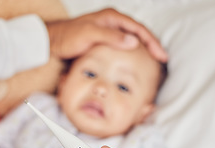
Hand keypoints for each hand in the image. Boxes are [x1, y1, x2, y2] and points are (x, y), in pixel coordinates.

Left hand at [46, 8, 167, 61]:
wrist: (53, 42)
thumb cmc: (68, 36)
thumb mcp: (90, 35)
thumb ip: (111, 37)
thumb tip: (134, 42)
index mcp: (112, 17)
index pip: (139, 29)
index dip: (152, 42)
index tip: (161, 55)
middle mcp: (113, 23)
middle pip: (139, 34)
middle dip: (152, 46)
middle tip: (162, 60)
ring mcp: (109, 32)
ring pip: (132, 40)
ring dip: (143, 50)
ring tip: (153, 62)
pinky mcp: (104, 41)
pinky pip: (123, 46)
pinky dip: (132, 53)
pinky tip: (135, 62)